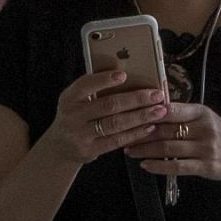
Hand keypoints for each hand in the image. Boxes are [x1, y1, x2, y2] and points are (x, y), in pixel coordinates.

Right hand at [36, 71, 166, 167]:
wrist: (60, 146)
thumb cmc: (77, 115)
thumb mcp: (78, 99)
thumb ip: (96, 87)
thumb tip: (124, 70)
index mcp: (69, 98)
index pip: (85, 85)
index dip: (104, 80)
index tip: (123, 74)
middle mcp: (72, 116)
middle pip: (108, 105)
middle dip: (136, 99)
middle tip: (157, 95)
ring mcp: (80, 135)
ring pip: (115, 124)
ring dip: (141, 117)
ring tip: (160, 111)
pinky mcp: (89, 150)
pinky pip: (116, 140)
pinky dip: (135, 133)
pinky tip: (150, 126)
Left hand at [127, 103, 220, 181]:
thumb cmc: (220, 135)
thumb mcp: (206, 119)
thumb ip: (183, 115)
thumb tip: (151, 111)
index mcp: (202, 113)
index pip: (172, 110)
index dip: (150, 112)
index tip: (131, 115)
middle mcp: (205, 129)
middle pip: (166, 130)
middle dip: (141, 133)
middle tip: (124, 135)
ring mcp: (206, 149)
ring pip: (168, 148)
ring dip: (145, 150)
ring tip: (129, 151)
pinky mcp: (206, 167)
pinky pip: (178, 167)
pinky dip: (158, 166)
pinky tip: (145, 166)